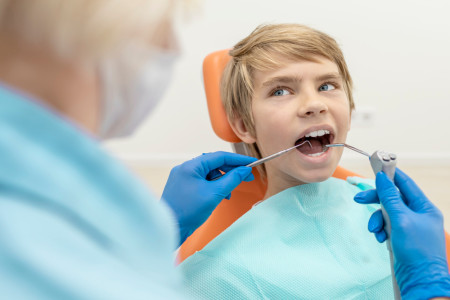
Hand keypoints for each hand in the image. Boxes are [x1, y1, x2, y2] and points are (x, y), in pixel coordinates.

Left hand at [161, 151, 255, 245]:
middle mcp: (185, 169)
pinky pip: (202, 182)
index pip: (219, 157)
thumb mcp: (215, 194)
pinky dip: (212, 187)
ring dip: (222, 181)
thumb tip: (244, 171)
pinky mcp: (182, 188)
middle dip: (231, 171)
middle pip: (214, 164)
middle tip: (247, 177)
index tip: (251, 163)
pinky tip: (218, 197)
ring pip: (208, 174)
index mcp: (191, 166)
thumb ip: (232, 180)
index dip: (238, 160)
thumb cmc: (187, 212)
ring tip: (229, 193)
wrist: (169, 229)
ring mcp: (182, 178)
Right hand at [354, 168, 449, 298]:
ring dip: (377, 219)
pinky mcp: (401, 237)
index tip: (376, 168)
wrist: (419, 280)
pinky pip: (386, 226)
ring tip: (375, 230)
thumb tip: (383, 178)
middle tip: (359, 199)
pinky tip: (380, 238)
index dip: (391, 175)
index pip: (406, 184)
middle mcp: (418, 214)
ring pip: (387, 213)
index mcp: (424, 207)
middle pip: (392, 198)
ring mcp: (410, 226)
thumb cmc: (417, 250)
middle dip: (376, 200)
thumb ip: (390, 198)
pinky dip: (380, 230)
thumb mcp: (401, 219)